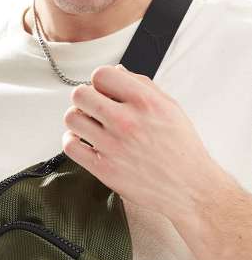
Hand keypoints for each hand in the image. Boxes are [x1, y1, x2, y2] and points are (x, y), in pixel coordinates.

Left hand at [62, 64, 220, 221]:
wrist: (188, 187)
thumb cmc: (181, 148)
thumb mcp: (169, 108)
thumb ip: (142, 86)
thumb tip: (116, 72)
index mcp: (145, 101)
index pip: (101, 75)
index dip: (99, 82)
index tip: (103, 92)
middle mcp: (126, 121)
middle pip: (80, 94)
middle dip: (84, 99)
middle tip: (92, 108)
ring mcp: (112, 145)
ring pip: (71, 118)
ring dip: (76, 119)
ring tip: (87, 125)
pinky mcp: (103, 168)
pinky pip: (70, 146)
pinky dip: (71, 141)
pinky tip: (83, 142)